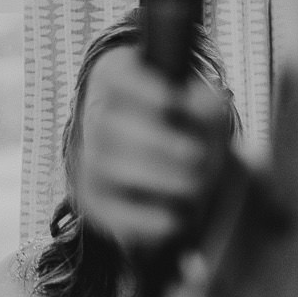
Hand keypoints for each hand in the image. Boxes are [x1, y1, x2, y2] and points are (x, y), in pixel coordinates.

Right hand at [73, 46, 231, 251]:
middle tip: (197, 155)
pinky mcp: (94, 200)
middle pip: (107, 125)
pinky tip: (173, 219)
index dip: (138, 87)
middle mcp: (97, 119)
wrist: (185, 178)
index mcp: (119, 84)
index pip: (114, 77)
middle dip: (157, 143)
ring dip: (155, 177)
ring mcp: (91, 161)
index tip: (171, 99)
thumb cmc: (191, 133)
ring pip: (103, 165)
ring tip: (195, 184)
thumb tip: (203, 103)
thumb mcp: (206, 114)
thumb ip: (206, 106)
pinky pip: (106, 208)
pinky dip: (141, 217)